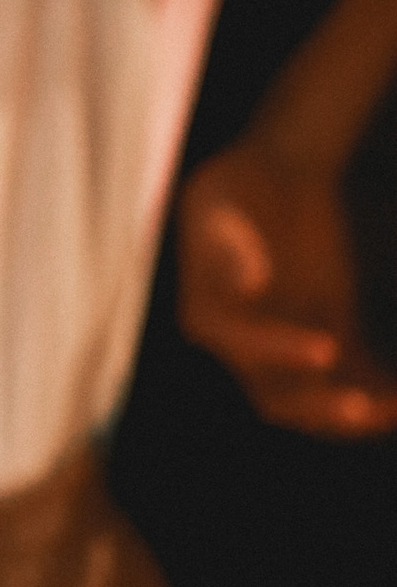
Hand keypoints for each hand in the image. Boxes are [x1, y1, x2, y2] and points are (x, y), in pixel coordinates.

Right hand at [176, 145, 396, 437]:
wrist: (278, 173)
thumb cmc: (239, 183)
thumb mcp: (216, 199)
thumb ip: (227, 243)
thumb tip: (251, 284)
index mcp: (209, 313)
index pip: (244, 346)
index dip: (282, 352)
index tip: (326, 348)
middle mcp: (245, 343)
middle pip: (279, 396)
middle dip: (321, 406)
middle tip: (363, 408)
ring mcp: (289, 346)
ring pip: (320, 401)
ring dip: (357, 413)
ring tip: (396, 407)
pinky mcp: (331, 335)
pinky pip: (355, 377)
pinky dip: (379, 388)